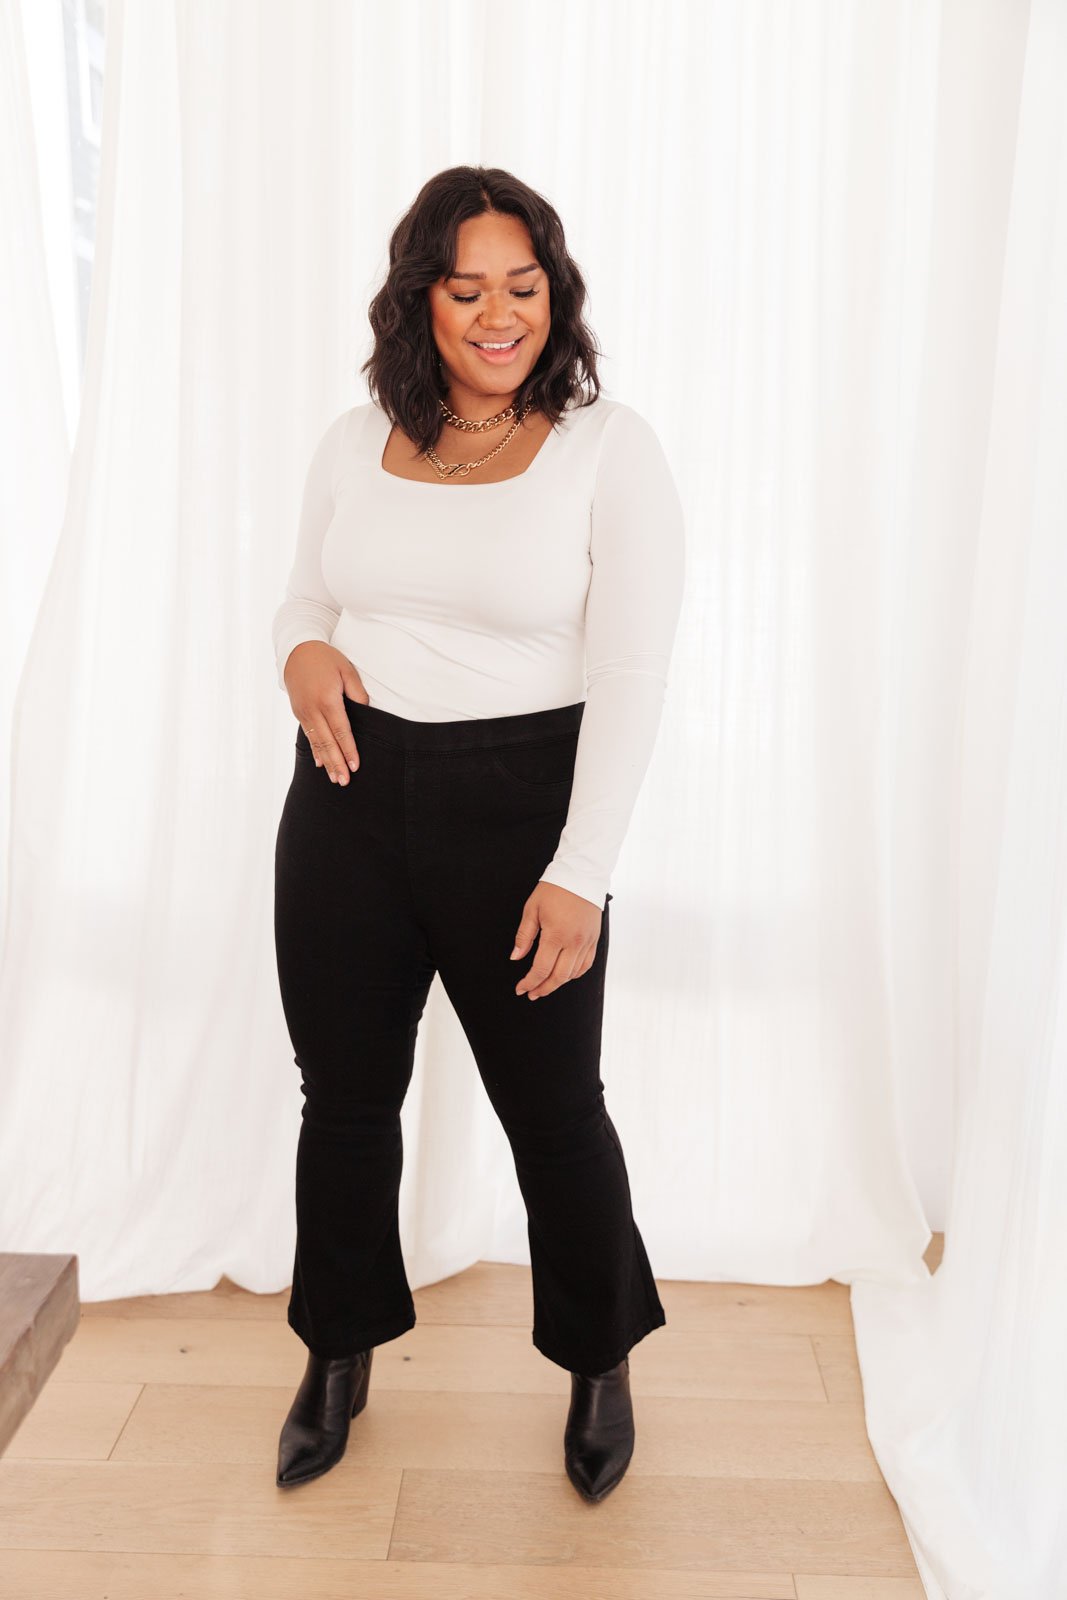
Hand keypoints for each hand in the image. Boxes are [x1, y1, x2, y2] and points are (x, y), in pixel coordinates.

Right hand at [284, 642, 367, 784]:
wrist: (296, 650)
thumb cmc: (326, 659)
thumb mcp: (347, 670)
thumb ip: (357, 693)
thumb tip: (364, 712)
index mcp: (328, 700)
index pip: (341, 731)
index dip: (349, 750)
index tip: (355, 766)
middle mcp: (313, 709)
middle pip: (327, 742)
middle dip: (337, 764)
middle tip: (344, 781)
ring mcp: (303, 712)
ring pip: (317, 742)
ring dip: (326, 762)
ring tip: (334, 779)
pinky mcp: (299, 712)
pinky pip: (309, 735)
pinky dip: (315, 750)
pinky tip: (320, 763)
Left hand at [510, 881, 603, 999]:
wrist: (581, 875)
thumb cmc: (555, 889)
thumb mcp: (532, 909)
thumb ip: (524, 936)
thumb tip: (516, 957)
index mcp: (556, 935)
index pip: (541, 969)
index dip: (529, 982)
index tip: (521, 988)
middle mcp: (574, 942)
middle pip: (558, 977)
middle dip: (543, 988)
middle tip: (532, 993)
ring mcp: (586, 942)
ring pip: (573, 974)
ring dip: (558, 983)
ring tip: (545, 985)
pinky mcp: (594, 939)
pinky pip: (586, 964)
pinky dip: (574, 974)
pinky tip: (565, 975)